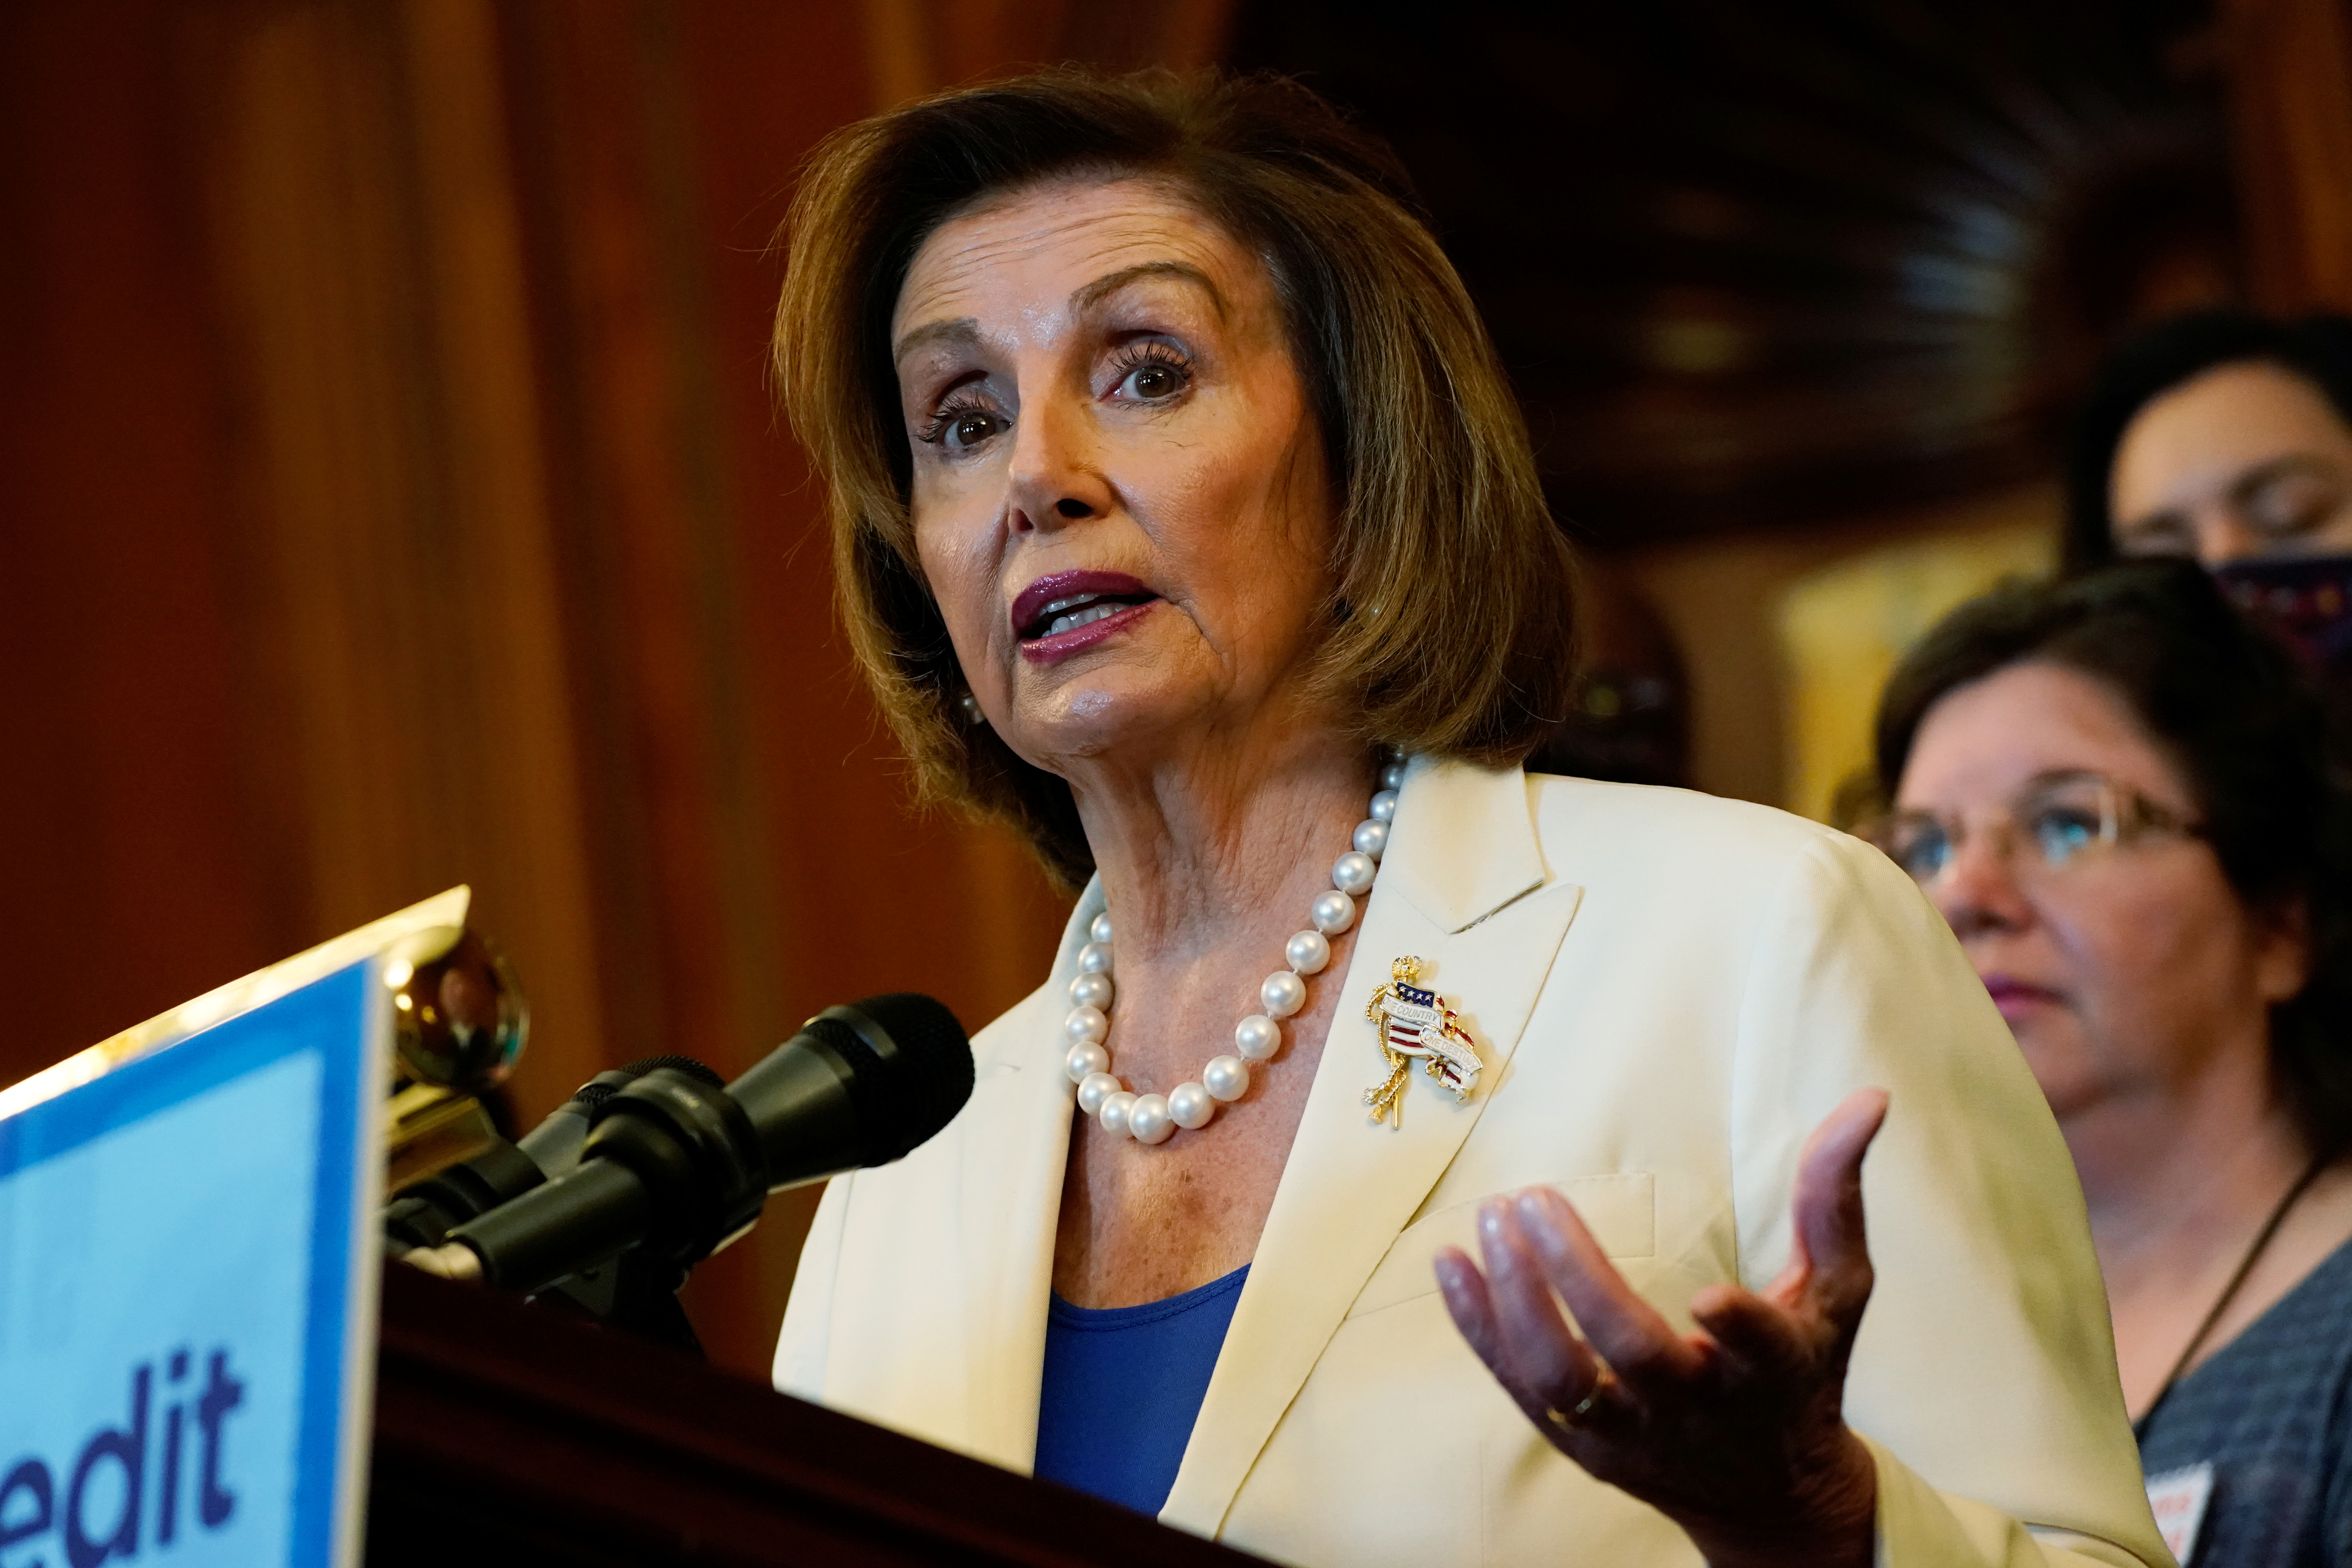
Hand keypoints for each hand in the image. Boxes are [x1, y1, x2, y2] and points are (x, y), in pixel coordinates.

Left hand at [1434, 1088, 1887, 1567]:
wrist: (1769, 1497)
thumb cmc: (1805, 1373)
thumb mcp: (1837, 1293)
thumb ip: (1835, 1197)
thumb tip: (1867, 1098)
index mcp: (1775, 1377)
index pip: (1762, 1354)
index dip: (1741, 1330)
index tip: (1710, 1296)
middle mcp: (1699, 1413)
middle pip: (1633, 1354)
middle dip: (1580, 1279)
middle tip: (1534, 1198)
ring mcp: (1633, 1437)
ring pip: (1561, 1378)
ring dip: (1517, 1298)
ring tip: (1491, 1218)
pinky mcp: (1581, 1447)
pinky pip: (1517, 1387)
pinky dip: (1477, 1328)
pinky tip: (1449, 1262)